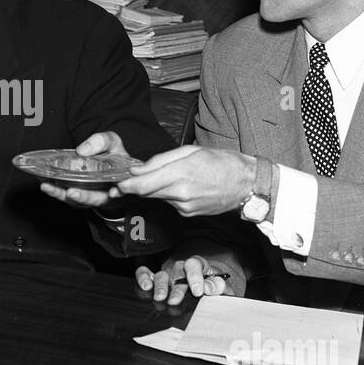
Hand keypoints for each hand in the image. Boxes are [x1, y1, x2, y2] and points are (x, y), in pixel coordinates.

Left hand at [39, 130, 127, 208]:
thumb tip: (82, 151)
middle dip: (83, 197)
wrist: (105, 163)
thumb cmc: (112, 153)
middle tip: (72, 193)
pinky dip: (54, 190)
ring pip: (76, 200)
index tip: (113, 193)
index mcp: (117, 182)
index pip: (120, 190)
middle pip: (94, 199)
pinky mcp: (75, 194)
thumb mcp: (111, 142)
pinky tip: (43, 183)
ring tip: (48, 187)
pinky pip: (64, 195)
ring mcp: (88, 196)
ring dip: (61, 194)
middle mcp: (104, 193)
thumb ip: (101, 142)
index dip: (117, 193)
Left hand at [117, 146, 254, 216]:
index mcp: (180, 174)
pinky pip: (170, 202)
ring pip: (158, 197)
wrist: (246, 184)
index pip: (142, 185)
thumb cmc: (222, 162)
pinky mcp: (188, 214)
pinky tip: (181, 185)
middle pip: (146, 193)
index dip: (125, 185)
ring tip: (166, 175)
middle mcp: (180, 194)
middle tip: (127, 178)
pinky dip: (169, 194)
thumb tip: (138, 169)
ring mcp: (184, 207)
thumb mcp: (191, 150)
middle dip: (135, 186)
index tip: (117, 181)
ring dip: (155, 188)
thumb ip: (161, 160)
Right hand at [135, 255, 243, 305]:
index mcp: (199, 266)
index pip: (195, 264)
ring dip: (160, 286)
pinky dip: (142, 277)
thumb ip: (220, 287)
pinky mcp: (155, 279)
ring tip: (160, 298)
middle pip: (177, 272)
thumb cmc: (212, 287)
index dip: (195, 277)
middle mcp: (181, 268)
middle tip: (175, 301)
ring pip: (161, 275)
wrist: (204, 288)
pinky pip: (145, 273)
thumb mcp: (222, 287)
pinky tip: (145, 286)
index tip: (198, 291)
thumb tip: (214, 287)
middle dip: (176, 288)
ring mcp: (167, 273)